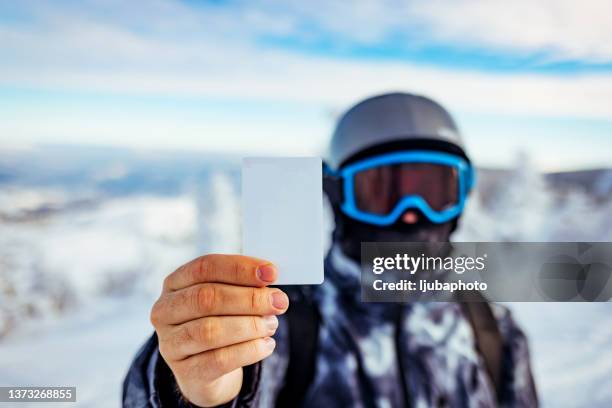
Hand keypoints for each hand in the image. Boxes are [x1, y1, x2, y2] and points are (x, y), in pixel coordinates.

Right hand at [150, 254, 288, 406]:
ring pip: (210, 331)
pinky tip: (266, 345)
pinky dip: (249, 351)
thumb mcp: (226, 298)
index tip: (272, 273)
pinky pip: (219, 360)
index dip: (240, 268)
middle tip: (278, 302)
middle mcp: (165, 311)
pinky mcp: (185, 371)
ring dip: (249, 326)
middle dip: (249, 299)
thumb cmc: (219, 321)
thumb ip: (243, 285)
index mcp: (175, 283)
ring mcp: (170, 343)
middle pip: (206, 298)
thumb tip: (269, 277)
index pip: (205, 267)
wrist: (206, 368)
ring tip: (272, 325)